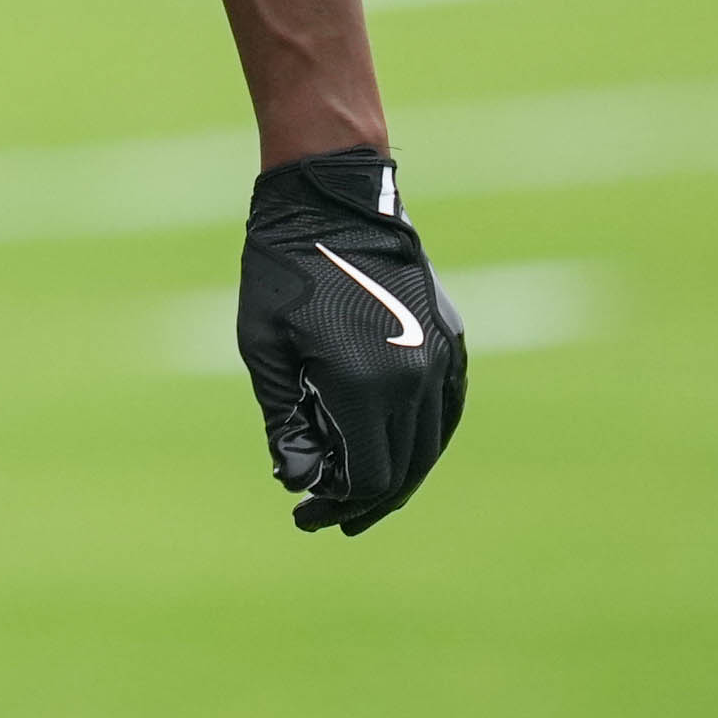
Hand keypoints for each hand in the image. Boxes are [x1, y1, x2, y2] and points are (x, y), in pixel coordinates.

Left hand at [238, 147, 468, 534]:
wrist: (332, 199)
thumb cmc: (284, 270)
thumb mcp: (265, 348)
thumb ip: (286, 419)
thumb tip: (301, 480)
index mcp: (365, 384)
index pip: (366, 476)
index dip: (337, 505)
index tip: (306, 515)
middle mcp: (416, 377)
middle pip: (402, 469)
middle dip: (366, 500)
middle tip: (331, 517)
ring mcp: (442, 358)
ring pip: (430, 444)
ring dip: (399, 475)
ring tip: (364, 496)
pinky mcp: (452, 339)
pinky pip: (448, 409)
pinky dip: (426, 438)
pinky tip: (402, 452)